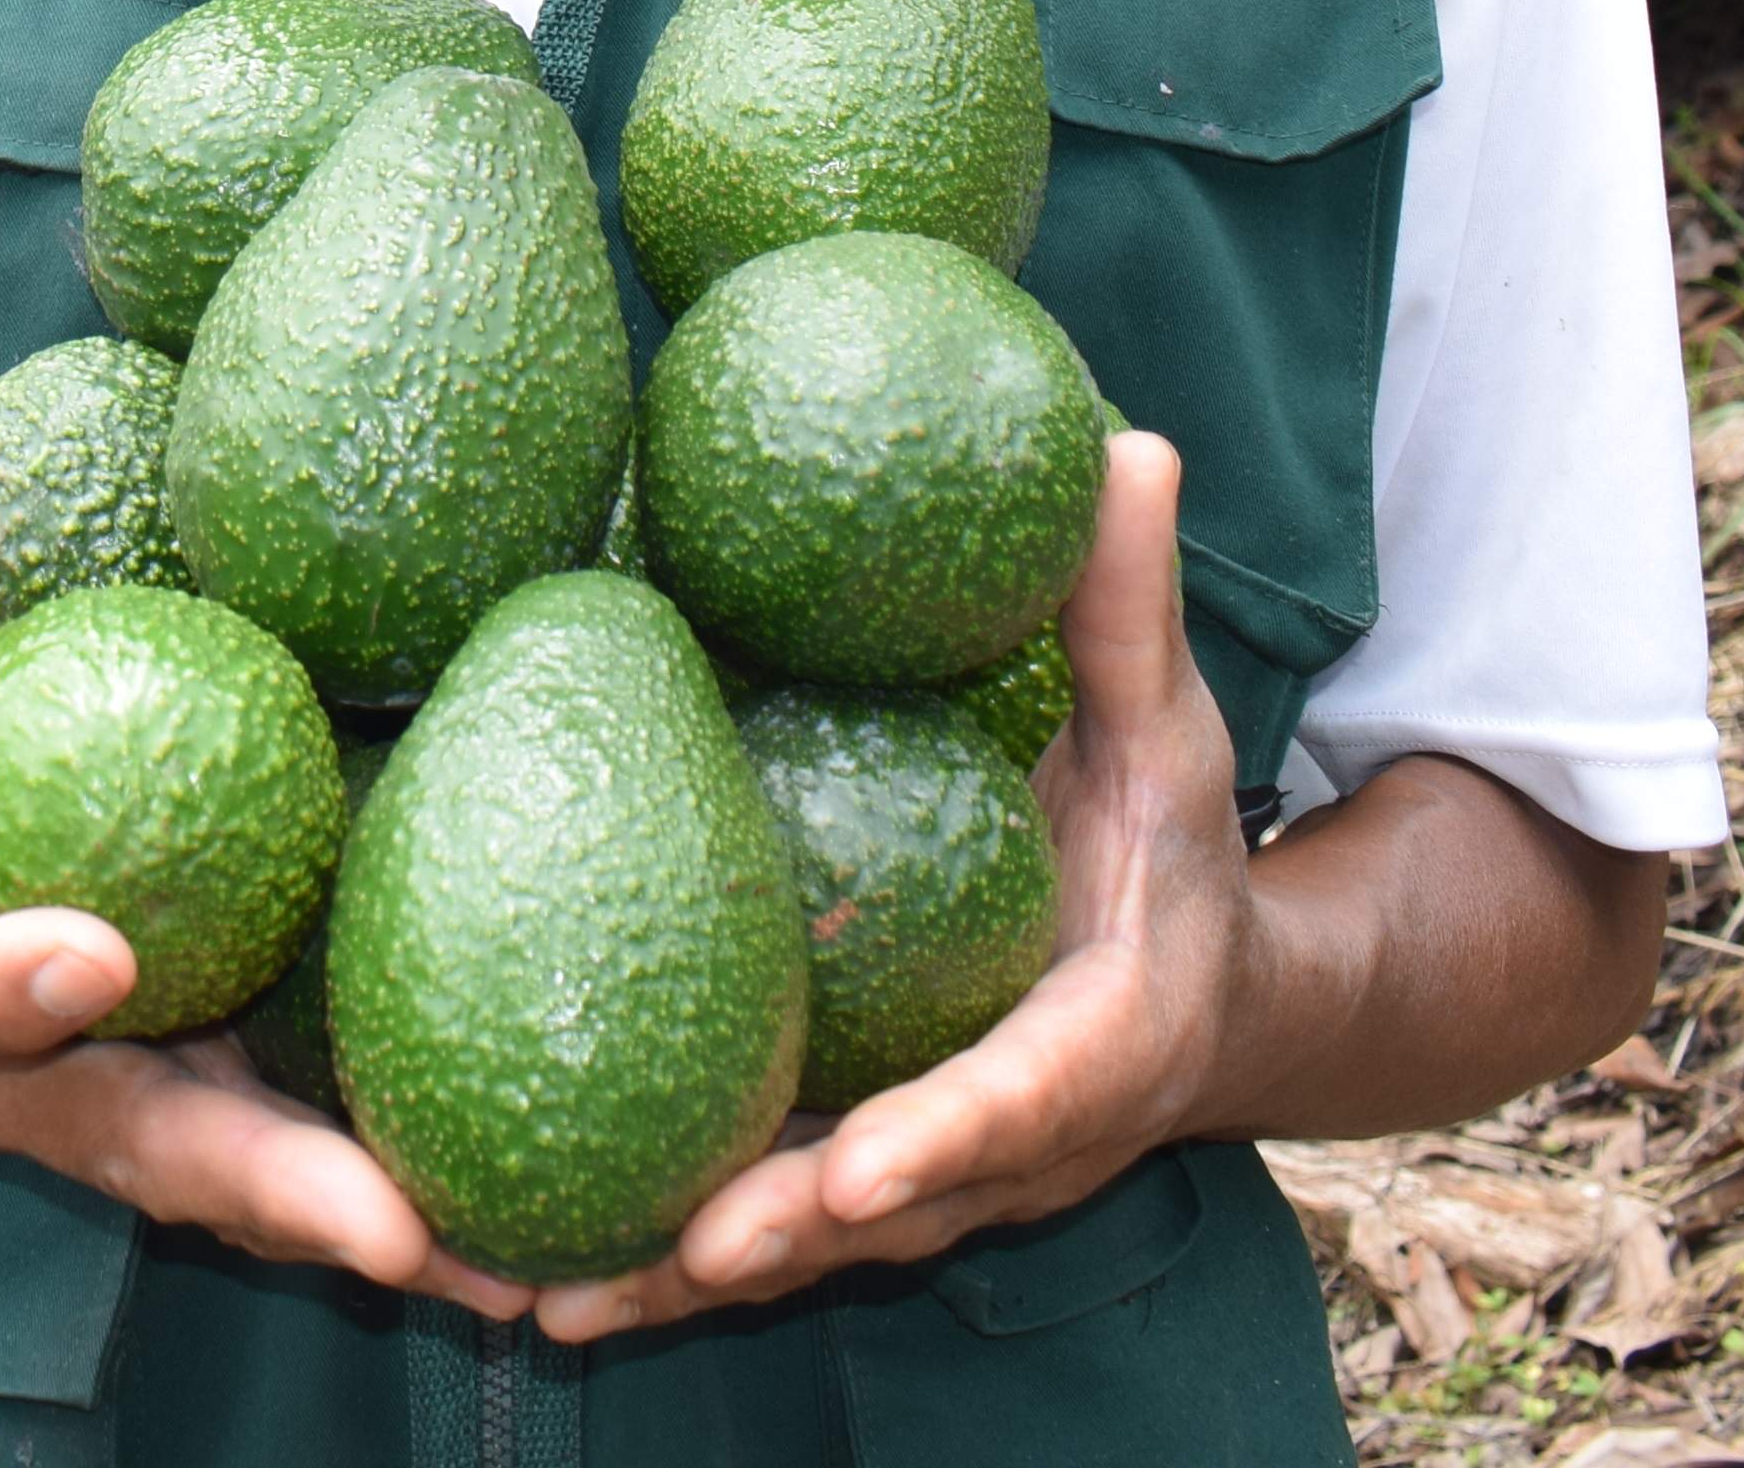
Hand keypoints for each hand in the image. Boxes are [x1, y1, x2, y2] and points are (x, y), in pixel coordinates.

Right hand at [0, 419, 538, 1313]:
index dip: (3, 991)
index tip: (93, 954)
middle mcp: (4, 1086)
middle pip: (127, 1148)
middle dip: (258, 1187)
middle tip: (384, 1228)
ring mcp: (107, 1109)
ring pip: (232, 1180)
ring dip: (361, 1227)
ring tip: (504, 1265)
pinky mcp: (193, 1096)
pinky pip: (291, 1149)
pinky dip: (396, 1197)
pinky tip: (529, 1221)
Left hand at [535, 431, 1257, 1340]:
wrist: (1213, 998)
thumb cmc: (1170, 845)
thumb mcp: (1172, 732)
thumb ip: (1131, 610)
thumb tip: (1125, 441)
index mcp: (1104, 1040)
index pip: (1027, 1099)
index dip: (950, 1138)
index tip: (864, 1167)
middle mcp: (1017, 1141)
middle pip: (900, 1212)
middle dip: (791, 1239)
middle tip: (680, 1253)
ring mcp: (939, 1182)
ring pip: (814, 1249)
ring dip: (693, 1286)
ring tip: (557, 1302)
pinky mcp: (863, 1178)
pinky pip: (761, 1231)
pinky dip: (659, 1269)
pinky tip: (530, 1283)